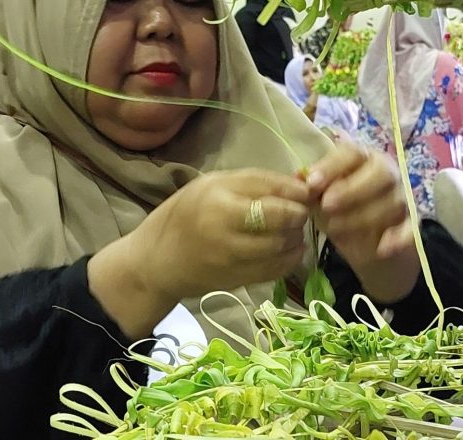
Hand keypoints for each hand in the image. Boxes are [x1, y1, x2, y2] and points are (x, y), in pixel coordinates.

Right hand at [87, 169, 311, 337]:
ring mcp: (230, 254)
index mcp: (215, 193)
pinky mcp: (236, 278)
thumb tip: (298, 184)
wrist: (156, 261)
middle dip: (298, 214)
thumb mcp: (210, 186)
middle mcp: (223, 222)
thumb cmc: (184, 216)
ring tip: (293, 232)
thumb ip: (251, 183)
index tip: (306, 192)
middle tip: (301, 213)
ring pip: (280, 245)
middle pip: (278, 217)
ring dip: (296, 238)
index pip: (266, 186)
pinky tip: (290, 250)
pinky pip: (275, 269)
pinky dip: (290, 259)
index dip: (294, 190)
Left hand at [306, 143, 419, 302]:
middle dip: (351, 189)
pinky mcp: (411, 225)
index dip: (332, 166)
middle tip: (326, 205)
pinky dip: (398, 238)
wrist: (367, 246)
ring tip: (334, 228)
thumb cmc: (340, 212)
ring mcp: (402, 198)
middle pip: (381, 172)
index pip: (352, 152)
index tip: (311, 183)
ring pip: (392, 202)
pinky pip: (410, 229)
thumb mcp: (321, 200)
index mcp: (362, 160)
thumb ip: (312, 189)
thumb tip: (297, 178)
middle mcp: (387, 173)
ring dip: (362, 215)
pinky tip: (381, 248)